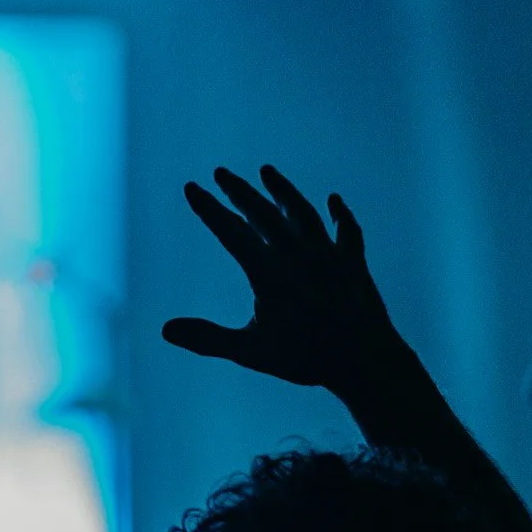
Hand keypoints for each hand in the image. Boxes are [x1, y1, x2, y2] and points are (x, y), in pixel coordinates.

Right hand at [162, 166, 409, 398]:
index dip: (209, 209)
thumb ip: (208, 338)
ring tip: (268, 172)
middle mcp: (298, 253)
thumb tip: (165, 330)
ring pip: (302, 212)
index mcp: (269, 270)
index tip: (191, 188)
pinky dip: (340, 215)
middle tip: (221, 173)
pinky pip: (346, 231)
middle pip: (263, 212)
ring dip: (283, 190)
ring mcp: (328, 254)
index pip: (231, 231)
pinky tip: (334, 201)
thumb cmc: (307, 358)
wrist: (365, 359)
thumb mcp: (251, 352)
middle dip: (239, 191)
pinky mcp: (353, 263)